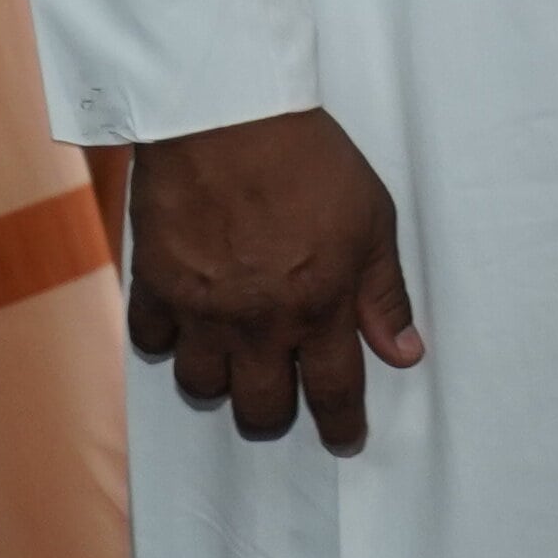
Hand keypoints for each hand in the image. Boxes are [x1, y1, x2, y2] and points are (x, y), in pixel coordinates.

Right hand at [125, 106, 421, 453]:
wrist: (228, 116)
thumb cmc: (311, 161)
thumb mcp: (372, 221)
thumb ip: (383, 293)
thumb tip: (404, 353)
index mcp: (317, 307)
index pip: (333, 391)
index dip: (341, 424)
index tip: (345, 440)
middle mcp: (256, 322)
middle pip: (260, 408)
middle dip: (275, 416)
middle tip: (284, 399)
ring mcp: (200, 309)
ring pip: (201, 386)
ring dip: (221, 383)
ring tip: (236, 360)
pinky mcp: (154, 285)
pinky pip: (153, 343)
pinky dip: (169, 344)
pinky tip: (187, 326)